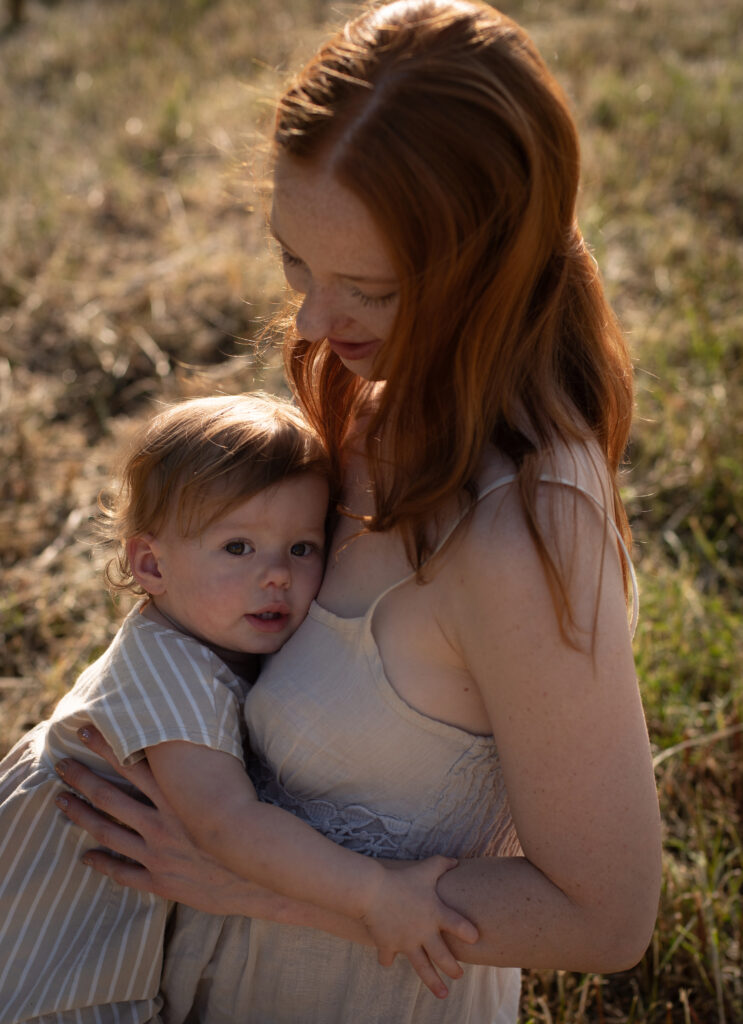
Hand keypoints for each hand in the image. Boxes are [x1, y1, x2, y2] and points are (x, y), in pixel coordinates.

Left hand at [54, 725, 284, 917]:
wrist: (263, 872)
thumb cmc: (255, 821)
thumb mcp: (231, 783)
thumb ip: (208, 764)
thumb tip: (200, 733)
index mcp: (177, 796)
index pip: (131, 763)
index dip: (106, 745)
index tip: (84, 731)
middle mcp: (161, 823)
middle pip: (110, 796)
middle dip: (82, 778)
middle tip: (61, 764)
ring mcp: (157, 853)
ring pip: (108, 832)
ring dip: (82, 816)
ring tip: (62, 802)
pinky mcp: (162, 880)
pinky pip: (124, 872)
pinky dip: (102, 864)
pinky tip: (86, 857)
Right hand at [363, 856, 478, 998]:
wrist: (371, 889)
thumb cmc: (401, 878)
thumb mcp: (425, 869)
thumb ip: (442, 864)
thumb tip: (457, 861)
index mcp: (435, 913)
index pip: (459, 926)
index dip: (468, 932)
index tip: (476, 938)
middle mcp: (424, 932)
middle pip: (443, 957)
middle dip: (453, 969)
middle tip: (459, 975)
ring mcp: (406, 942)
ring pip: (423, 969)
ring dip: (433, 983)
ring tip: (443, 994)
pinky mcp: (388, 946)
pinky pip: (389, 958)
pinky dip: (388, 959)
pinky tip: (389, 960)